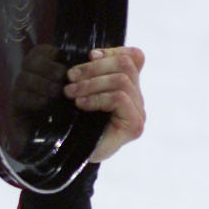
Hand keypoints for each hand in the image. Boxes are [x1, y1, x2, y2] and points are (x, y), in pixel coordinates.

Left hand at [64, 46, 145, 162]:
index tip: (90, 55)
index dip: (113, 51)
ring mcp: (138, 113)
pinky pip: (119, 98)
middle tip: (70, 78)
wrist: (70, 158)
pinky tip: (81, 105)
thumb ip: (93, 74)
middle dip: (94, 67)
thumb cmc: (73, 124)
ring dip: (91, 83)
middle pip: (126, 64)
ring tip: (71, 93)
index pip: (134, 57)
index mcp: (128, 87)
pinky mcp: (134, 125)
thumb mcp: (82, 92)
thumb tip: (93, 54)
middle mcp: (137, 99)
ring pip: (122, 80)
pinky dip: (96, 98)